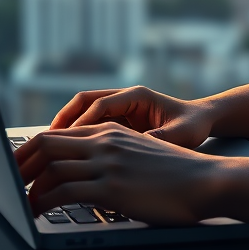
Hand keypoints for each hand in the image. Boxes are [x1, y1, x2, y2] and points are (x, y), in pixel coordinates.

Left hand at [15, 122, 221, 223]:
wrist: (206, 181)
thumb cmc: (177, 176)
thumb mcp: (141, 156)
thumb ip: (114, 157)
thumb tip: (88, 176)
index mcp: (112, 131)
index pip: (58, 134)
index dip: (30, 150)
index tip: (15, 166)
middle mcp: (106, 141)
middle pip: (46, 144)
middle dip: (18, 164)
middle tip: (3, 182)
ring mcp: (108, 163)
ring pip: (51, 167)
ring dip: (27, 187)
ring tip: (15, 202)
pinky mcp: (111, 188)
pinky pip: (64, 191)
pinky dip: (42, 201)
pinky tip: (35, 212)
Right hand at [49, 86, 213, 148]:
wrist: (202, 120)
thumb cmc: (194, 125)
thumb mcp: (181, 135)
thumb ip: (159, 139)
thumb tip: (139, 147)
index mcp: (138, 96)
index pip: (101, 105)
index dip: (82, 123)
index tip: (68, 142)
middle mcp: (126, 97)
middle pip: (85, 102)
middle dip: (64, 120)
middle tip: (46, 141)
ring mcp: (121, 107)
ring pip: (84, 111)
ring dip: (67, 127)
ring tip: (49, 148)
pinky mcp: (120, 119)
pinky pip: (92, 124)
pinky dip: (78, 136)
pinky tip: (68, 154)